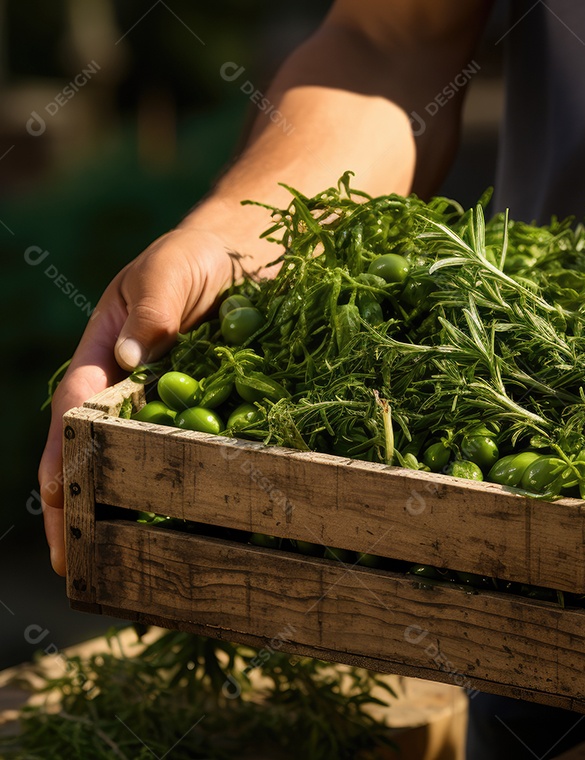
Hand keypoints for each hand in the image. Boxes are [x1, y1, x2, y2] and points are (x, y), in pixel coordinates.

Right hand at [38, 228, 234, 574]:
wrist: (252, 261)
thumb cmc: (196, 259)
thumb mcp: (169, 270)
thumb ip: (153, 306)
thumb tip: (133, 357)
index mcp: (104, 355)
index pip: (75, 407)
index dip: (61, 450)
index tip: (56, 491)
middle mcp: (130, 391)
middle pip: (94, 453)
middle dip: (77, 504)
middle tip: (70, 558)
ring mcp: (169, 410)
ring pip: (138, 468)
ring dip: (123, 513)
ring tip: (112, 568)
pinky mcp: (211, 418)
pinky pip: (193, 461)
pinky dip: (183, 497)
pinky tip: (183, 536)